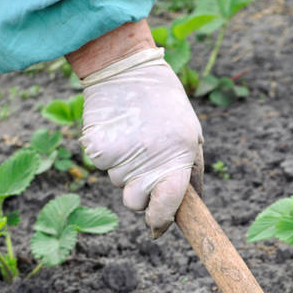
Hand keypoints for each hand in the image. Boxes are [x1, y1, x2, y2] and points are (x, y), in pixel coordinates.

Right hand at [79, 47, 202, 235]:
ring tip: (131, 134)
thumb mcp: (191, 133)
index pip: (167, 207)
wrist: (126, 67)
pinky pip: (101, 165)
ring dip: (123, 167)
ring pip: (118, 182)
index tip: (156, 226)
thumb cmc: (164, 102)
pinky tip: (116, 130)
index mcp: (177, 161)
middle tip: (143, 160)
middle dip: (138, 191)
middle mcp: (148, 164)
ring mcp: (121, 158)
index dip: (160, 221)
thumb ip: (192, 170)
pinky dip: (107, 152)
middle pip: (135, 203)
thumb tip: (195, 203)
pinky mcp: (97, 149)